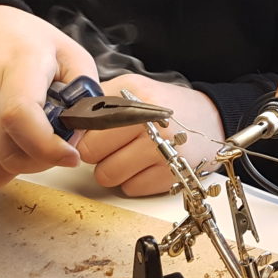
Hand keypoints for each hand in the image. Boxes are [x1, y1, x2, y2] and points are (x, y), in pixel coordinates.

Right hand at [0, 6, 98, 187]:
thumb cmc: (20, 41)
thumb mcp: (65, 51)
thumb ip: (83, 88)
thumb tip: (84, 128)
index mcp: (17, 62)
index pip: (21, 116)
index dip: (47, 147)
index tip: (70, 156)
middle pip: (7, 150)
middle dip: (40, 161)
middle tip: (53, 148)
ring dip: (16, 167)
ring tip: (28, 144)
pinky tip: (4, 144)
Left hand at [80, 74, 222, 195]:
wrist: (210, 117)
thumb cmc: (165, 105)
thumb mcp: (132, 88)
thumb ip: (99, 98)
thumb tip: (66, 117)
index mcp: (133, 96)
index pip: (84, 123)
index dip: (83, 131)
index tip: (90, 131)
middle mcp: (148, 122)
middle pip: (92, 153)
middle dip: (97, 152)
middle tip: (114, 144)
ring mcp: (161, 150)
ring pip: (107, 175)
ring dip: (113, 169)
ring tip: (130, 155)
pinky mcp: (170, 175)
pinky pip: (130, 189)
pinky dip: (133, 181)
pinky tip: (146, 165)